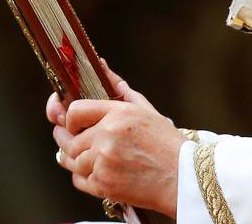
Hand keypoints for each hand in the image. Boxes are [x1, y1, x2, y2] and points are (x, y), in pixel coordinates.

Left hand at [45, 61, 186, 217]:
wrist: (183, 178)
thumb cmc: (167, 143)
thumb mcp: (145, 110)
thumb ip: (119, 88)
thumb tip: (101, 65)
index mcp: (118, 114)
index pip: (75, 111)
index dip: (69, 117)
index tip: (73, 122)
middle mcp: (107, 136)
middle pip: (69, 139)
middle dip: (68, 139)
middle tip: (73, 138)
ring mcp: (104, 162)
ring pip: (71, 160)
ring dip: (76, 159)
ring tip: (87, 156)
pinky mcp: (104, 185)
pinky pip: (78, 180)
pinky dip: (83, 176)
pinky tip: (96, 170)